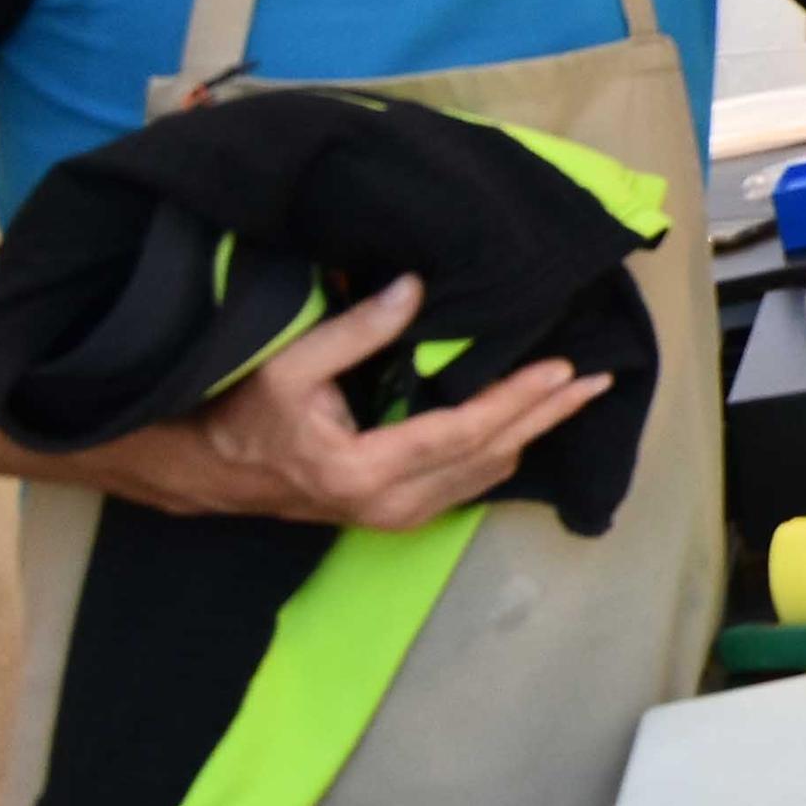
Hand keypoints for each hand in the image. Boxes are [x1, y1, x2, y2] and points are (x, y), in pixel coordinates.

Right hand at [117, 275, 609, 529]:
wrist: (204, 474)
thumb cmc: (242, 416)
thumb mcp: (287, 367)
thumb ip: (355, 330)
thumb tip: (416, 288)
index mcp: (364, 471)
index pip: (463, 432)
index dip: (518, 399)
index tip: (564, 368)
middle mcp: (390, 504)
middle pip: (491, 456)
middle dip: (548, 415)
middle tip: (600, 378)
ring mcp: (396, 517)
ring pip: (487, 473)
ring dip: (534, 431)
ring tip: (577, 393)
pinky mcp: (398, 515)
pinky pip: (469, 482)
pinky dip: (504, 447)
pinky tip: (529, 419)